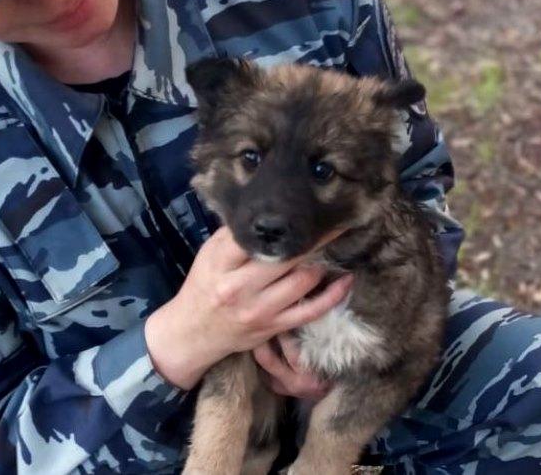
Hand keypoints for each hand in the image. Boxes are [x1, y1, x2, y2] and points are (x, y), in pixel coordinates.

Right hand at [145, 226, 352, 389]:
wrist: (193, 332)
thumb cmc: (203, 287)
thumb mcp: (208, 255)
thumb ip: (234, 235)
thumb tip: (266, 211)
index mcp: (221, 264)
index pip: (255, 237)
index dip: (283, 222)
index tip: (304, 208)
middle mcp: (240, 287)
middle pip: (286, 257)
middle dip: (314, 239)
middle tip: (333, 223)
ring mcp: (260, 310)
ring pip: (303, 281)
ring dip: (323, 262)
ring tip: (333, 248)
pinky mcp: (274, 327)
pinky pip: (312, 311)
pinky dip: (334, 295)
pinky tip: (346, 280)